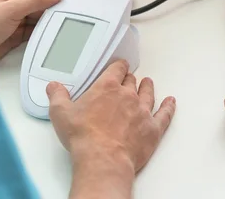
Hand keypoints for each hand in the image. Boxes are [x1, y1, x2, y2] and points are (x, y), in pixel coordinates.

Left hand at [0, 0, 62, 61]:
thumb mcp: (13, 9)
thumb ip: (36, 1)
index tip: (68, 2)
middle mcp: (13, 4)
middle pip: (39, 5)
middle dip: (51, 11)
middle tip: (69, 17)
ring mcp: (15, 20)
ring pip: (37, 19)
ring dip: (47, 23)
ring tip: (63, 27)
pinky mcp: (16, 35)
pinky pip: (33, 32)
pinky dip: (41, 34)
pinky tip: (51, 36)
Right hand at [47, 61, 175, 174]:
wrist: (103, 160)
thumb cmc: (83, 137)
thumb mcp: (61, 113)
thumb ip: (57, 96)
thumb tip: (54, 87)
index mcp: (106, 87)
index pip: (116, 69)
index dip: (118, 66)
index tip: (119, 66)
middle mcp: (127, 96)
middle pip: (132, 81)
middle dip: (130, 79)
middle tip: (129, 79)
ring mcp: (142, 112)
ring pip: (148, 94)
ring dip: (147, 88)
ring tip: (148, 83)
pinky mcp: (152, 129)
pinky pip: (164, 114)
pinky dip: (168, 107)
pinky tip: (170, 102)